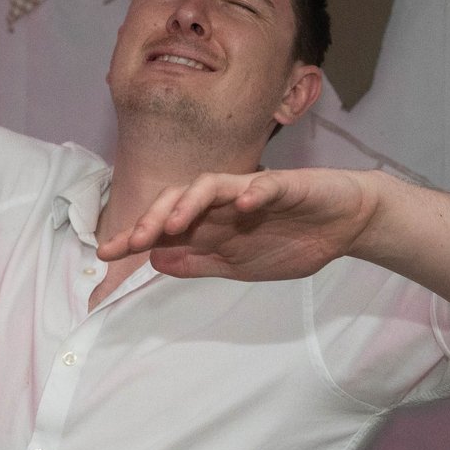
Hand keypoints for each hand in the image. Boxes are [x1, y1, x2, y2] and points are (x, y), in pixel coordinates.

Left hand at [95, 167, 384, 281]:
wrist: (344, 223)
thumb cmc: (291, 239)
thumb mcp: (238, 265)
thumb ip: (198, 262)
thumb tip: (154, 260)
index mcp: (212, 223)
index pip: (165, 225)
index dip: (135, 236)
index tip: (106, 253)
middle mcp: (224, 202)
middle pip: (179, 198)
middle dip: (154, 218)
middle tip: (135, 241)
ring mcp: (253, 190)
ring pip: (212, 184)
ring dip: (191, 202)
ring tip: (176, 222)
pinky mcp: (287, 185)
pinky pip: (266, 184)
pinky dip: (254, 192)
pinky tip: (245, 205)